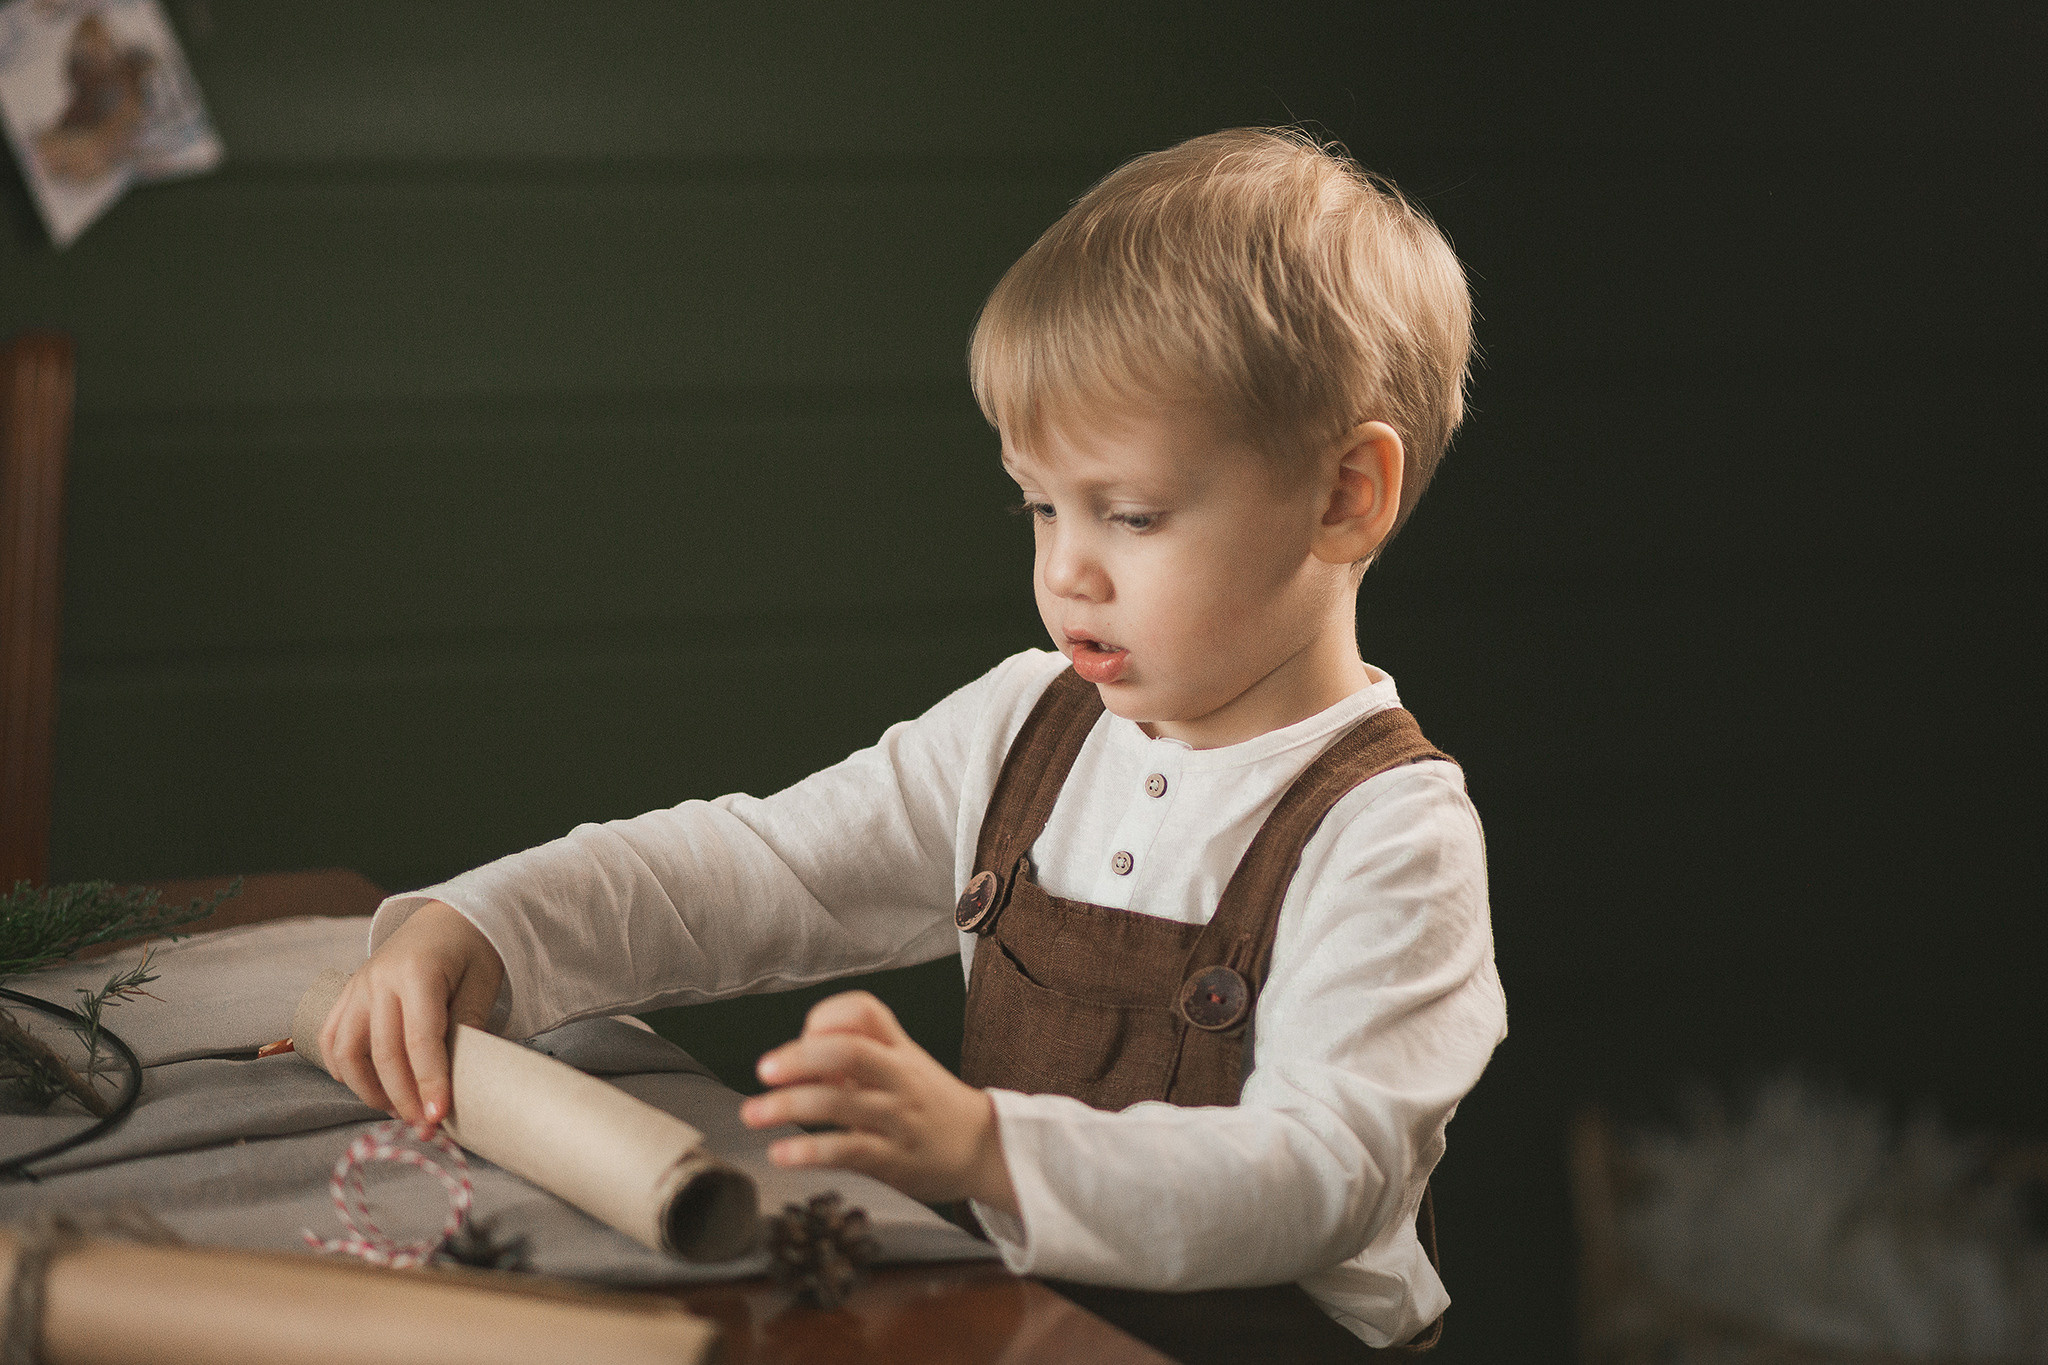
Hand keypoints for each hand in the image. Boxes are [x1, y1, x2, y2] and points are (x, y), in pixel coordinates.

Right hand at [317, 900, 503, 1131]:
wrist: (445, 917)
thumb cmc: (470, 951)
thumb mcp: (482, 982)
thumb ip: (469, 1025)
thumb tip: (460, 1080)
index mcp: (418, 972)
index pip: (420, 1039)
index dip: (429, 1081)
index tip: (438, 1116)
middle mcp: (379, 979)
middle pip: (383, 1052)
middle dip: (403, 1096)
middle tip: (423, 1125)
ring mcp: (357, 986)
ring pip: (347, 1050)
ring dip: (368, 1088)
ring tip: (398, 1109)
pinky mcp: (347, 993)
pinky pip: (332, 1038)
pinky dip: (342, 1068)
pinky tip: (367, 1086)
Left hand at [739, 991, 1018, 1213]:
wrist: (983, 1148)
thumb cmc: (929, 1104)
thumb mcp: (901, 1066)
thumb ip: (852, 1058)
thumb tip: (794, 1060)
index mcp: (898, 1047)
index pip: (863, 1010)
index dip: (826, 1017)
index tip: (803, 1035)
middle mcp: (899, 1076)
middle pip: (849, 1050)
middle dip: (799, 1058)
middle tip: (764, 1070)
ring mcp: (897, 1117)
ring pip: (840, 1103)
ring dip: (788, 1106)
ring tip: (752, 1114)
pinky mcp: (894, 1159)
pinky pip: (848, 1151)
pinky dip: (809, 1152)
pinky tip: (781, 1153)